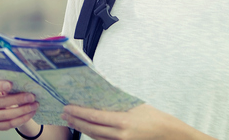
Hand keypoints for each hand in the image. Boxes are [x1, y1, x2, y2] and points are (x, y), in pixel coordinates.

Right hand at [0, 80, 38, 130]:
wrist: (8, 105)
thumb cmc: (9, 92)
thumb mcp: (9, 85)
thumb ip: (13, 83)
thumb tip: (26, 81)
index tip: (10, 84)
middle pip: (1, 102)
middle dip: (18, 99)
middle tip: (32, 96)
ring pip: (7, 115)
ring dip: (23, 110)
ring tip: (35, 105)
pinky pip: (11, 124)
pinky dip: (23, 118)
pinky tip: (31, 113)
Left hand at [61, 104, 178, 139]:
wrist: (164, 133)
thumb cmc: (151, 115)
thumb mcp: (133, 104)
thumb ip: (115, 101)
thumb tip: (98, 93)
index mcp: (122, 121)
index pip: (94, 116)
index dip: (79, 112)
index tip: (68, 107)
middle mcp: (119, 134)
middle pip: (91, 128)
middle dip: (75, 121)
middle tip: (64, 114)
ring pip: (94, 136)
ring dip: (81, 128)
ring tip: (70, 120)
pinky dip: (92, 134)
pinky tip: (85, 128)